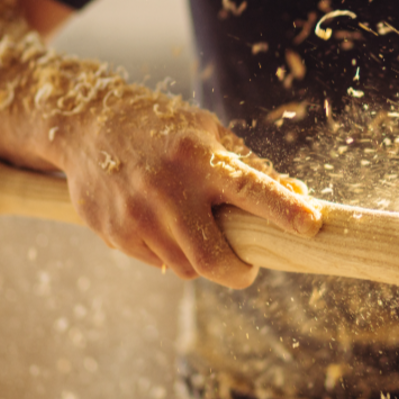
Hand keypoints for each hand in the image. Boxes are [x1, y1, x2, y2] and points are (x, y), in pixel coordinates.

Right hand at [55, 105, 320, 288]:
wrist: (86, 124)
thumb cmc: (161, 128)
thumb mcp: (208, 133)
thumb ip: (249, 167)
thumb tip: (298, 194)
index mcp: (198, 157)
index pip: (251, 189)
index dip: (284, 210)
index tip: (311, 225)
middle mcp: (167, 188)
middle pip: (213, 258)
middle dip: (238, 273)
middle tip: (247, 269)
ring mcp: (136, 214)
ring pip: (185, 266)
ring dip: (200, 260)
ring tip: (194, 231)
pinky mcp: (113, 231)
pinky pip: (156, 262)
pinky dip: (168, 253)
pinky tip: (159, 224)